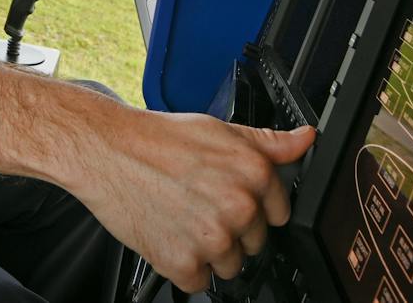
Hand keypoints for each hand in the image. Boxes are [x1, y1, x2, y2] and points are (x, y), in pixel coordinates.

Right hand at [66, 107, 314, 294]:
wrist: (108, 151)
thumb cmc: (158, 140)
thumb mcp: (220, 130)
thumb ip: (268, 142)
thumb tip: (304, 140)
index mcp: (255, 174)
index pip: (278, 214)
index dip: (254, 210)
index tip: (232, 202)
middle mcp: (239, 207)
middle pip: (254, 244)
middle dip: (231, 231)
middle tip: (199, 207)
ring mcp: (212, 238)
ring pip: (229, 266)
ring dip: (209, 252)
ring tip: (182, 220)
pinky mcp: (183, 262)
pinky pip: (198, 281)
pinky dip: (183, 267)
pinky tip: (169, 236)